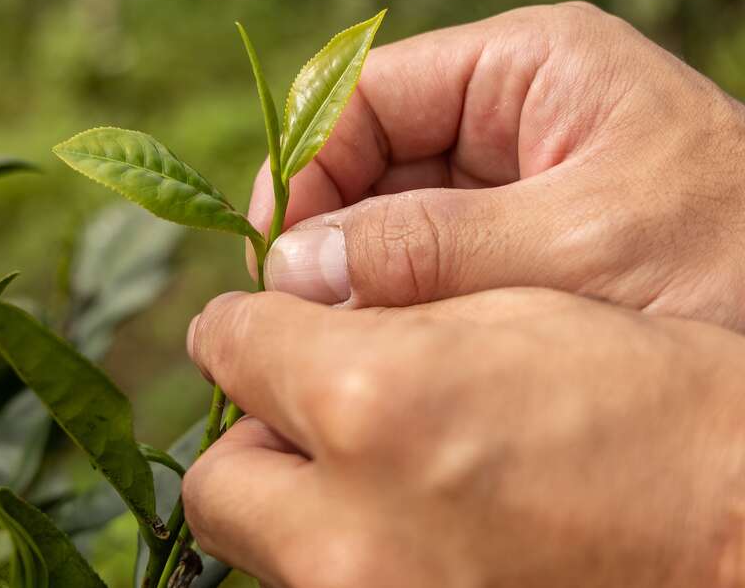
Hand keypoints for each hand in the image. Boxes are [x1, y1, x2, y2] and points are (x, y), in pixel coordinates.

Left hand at [183, 289, 744, 587]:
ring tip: (377, 474)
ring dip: (295, 504)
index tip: (263, 326)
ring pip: (264, 552)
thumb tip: (281, 333)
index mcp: (375, 403)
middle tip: (310, 412)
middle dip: (254, 435)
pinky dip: (344, 552)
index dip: (246, 326)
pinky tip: (411, 524)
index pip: (231, 345)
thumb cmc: (647, 403)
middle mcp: (351, 531)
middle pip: (220, 482)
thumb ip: (367, 318)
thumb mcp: (500, 314)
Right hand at [249, 2, 744, 328]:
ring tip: (339, 338)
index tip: (275, 249)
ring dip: (357, 274)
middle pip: (368, 155)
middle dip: (328, 229)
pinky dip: (396, 304)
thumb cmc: (732, 264)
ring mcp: (509, 181)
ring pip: (389, 216)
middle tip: (297, 310)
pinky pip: (426, 263)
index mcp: (527, 67)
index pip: (367, 91)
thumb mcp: (579, 244)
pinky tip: (386, 346)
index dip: (306, 164)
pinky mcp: (514, 243)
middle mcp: (507, 114)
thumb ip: (432, 250)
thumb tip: (293, 266)